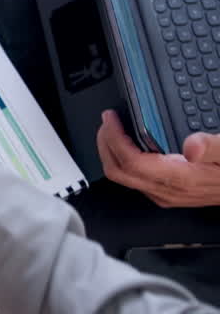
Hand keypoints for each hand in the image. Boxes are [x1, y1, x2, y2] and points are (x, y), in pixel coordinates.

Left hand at [97, 111, 219, 207]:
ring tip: (112, 129)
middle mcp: (167, 191)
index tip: (110, 118)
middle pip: (118, 171)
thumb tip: (192, 146)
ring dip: (112, 152)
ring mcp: (165, 195)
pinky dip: (124, 159)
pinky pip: (134, 178)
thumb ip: (212, 147)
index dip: (114, 137)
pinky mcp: (168, 194)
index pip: (130, 161)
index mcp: (178, 178)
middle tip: (106, 121)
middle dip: (105, 144)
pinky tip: (130, 144)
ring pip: (123, 177)